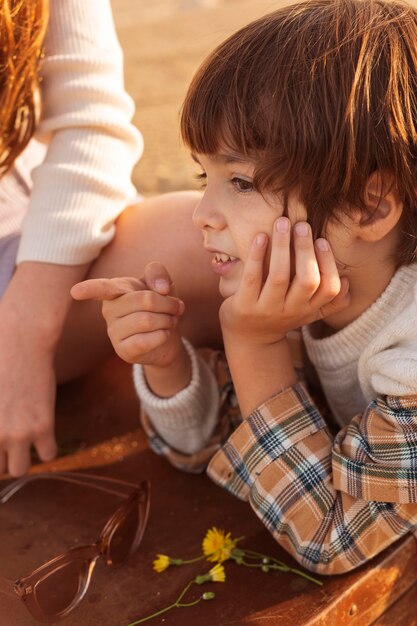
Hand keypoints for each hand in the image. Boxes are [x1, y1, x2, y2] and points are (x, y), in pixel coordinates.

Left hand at [0, 301, 56, 476]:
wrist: (19, 342)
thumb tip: (1, 422)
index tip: (2, 443)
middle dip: (1, 457)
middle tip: (6, 438)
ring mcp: (17, 434)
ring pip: (19, 470)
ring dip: (20, 458)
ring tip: (22, 439)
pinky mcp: (43, 426)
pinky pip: (48, 455)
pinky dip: (46, 447)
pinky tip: (43, 431)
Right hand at [71, 262, 184, 367]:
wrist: (167, 339)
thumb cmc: (161, 307)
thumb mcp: (163, 284)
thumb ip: (158, 273)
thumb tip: (160, 288)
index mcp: (116, 290)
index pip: (101, 288)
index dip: (89, 289)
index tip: (75, 291)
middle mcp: (109, 310)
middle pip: (146, 300)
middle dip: (169, 304)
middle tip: (177, 307)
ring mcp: (113, 332)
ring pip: (147, 321)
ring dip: (168, 320)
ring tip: (169, 321)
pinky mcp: (123, 351)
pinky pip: (145, 341)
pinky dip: (163, 335)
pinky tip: (163, 335)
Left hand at [220, 218, 349, 346]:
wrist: (248, 339)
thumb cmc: (280, 315)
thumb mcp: (307, 313)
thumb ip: (328, 302)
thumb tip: (347, 281)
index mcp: (309, 310)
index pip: (329, 289)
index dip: (328, 264)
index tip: (321, 240)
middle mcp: (291, 311)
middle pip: (307, 280)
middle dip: (306, 250)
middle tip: (301, 225)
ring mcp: (267, 310)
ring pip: (280, 276)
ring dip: (283, 246)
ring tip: (282, 222)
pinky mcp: (244, 306)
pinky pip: (252, 278)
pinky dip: (257, 255)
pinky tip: (260, 236)